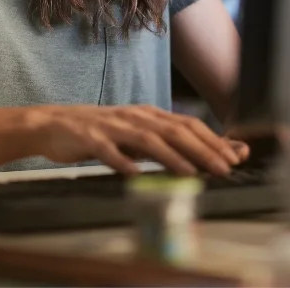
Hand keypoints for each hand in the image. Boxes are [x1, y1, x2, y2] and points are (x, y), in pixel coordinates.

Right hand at [26, 104, 249, 175]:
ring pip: (147, 140)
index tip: (236, 157)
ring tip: (191, 173)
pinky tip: (135, 174)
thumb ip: (166, 143)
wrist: (53, 124)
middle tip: (224, 169)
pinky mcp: (90, 138)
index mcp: (148, 115)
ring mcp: (112, 127)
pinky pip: (108, 150)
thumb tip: (202, 156)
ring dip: (172, 157)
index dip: (213, 140)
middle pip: (174, 131)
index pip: (188, 124)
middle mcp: (134, 117)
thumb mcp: (136, 134)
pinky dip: (123, 162)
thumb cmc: (101, 133)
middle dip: (202, 150)